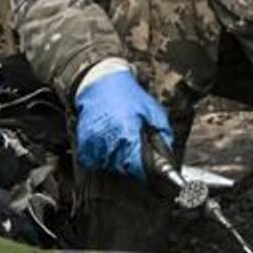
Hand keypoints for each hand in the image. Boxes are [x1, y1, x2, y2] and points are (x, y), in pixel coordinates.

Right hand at [74, 67, 172, 181]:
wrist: (102, 83)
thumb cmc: (129, 96)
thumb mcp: (154, 112)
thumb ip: (164, 136)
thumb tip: (168, 158)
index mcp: (128, 133)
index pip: (137, 167)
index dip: (145, 170)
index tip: (149, 168)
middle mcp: (109, 140)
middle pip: (123, 168)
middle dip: (133, 162)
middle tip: (136, 145)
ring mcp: (94, 142)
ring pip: (109, 165)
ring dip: (117, 159)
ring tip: (121, 140)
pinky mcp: (84, 143)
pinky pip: (94, 161)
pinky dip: (102, 156)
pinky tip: (108, 141)